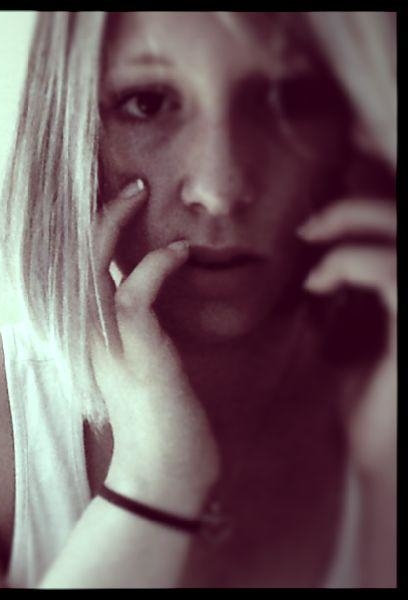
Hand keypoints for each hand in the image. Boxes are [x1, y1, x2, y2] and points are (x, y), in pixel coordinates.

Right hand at [90, 179, 219, 494]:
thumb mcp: (130, 359)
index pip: (61, 266)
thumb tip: (131, 287)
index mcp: (73, 330)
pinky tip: (180, 252)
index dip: (72, 228)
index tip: (98, 197)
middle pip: (64, 252)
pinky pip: (135, 287)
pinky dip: (159, 263)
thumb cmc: (154, 414)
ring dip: (113, 220)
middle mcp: (74, 328)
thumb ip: (122, 323)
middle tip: (123, 182)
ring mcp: (98, 335)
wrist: (161, 467)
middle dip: (88, 210)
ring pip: (89, 259)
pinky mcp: (130, 343)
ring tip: (137, 191)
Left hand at [298, 197, 395, 481]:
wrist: (388, 463)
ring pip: (404, 230)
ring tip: (310, 245)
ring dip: (353, 225)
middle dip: (360, 206)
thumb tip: (319, 263)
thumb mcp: (356, 339)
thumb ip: (350, 300)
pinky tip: (320, 284)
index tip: (323, 210)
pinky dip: (351, 260)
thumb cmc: (375, 408)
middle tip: (309, 227)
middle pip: (407, 216)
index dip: (370, 207)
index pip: (400, 230)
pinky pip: (393, 270)